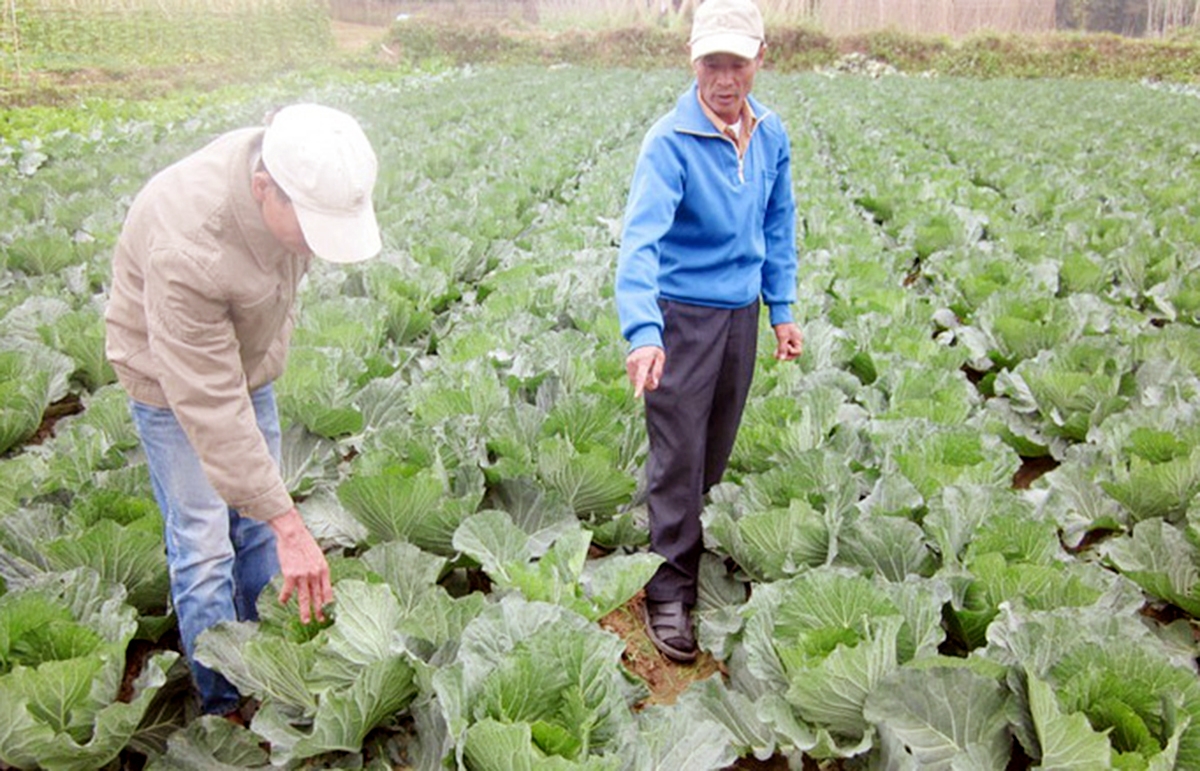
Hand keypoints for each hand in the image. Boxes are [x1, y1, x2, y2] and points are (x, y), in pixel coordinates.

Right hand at [269, 508, 332, 623]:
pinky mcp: (290, 574)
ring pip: (304, 597)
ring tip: (305, 620)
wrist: (293, 534)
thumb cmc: (304, 543)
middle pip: (317, 596)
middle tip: (320, 621)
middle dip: (319, 611)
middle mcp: (315, 574)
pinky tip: (283, 602)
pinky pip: (288, 590)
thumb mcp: (317, 557)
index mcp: (324, 569)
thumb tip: (318, 583)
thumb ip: (318, 570)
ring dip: (305, 610)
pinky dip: (285, 597)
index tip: (329, 612)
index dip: (328, 603)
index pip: (328, 591)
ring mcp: (303, 575)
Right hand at [626, 346, 664, 397]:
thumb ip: (657, 371)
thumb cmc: (654, 349)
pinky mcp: (627, 363)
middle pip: (640, 380)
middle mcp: (635, 362)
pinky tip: (643, 369)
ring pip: (635, 379)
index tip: (636, 396)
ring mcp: (630, 363)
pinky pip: (633, 376)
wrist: (644, 338)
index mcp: (644, 360)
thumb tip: (654, 383)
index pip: (641, 377)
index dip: (639, 387)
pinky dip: (638, 377)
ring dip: (642, 380)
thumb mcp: (660, 358)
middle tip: (654, 379)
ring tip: (648, 371)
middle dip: (647, 383)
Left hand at [773, 322, 803, 360]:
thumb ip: (782, 348)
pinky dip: (781, 350)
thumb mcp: (782, 337)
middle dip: (786, 355)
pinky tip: (775, 353)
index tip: (786, 347)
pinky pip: (785, 347)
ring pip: (788, 351)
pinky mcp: (786, 339)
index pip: (798, 352)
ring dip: (782, 353)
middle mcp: (796, 340)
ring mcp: (791, 339)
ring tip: (775, 355)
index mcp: (798, 340)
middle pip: (793, 353)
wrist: (779, 316)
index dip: (791, 352)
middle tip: (778, 356)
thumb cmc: (782, 325)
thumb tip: (782, 359)